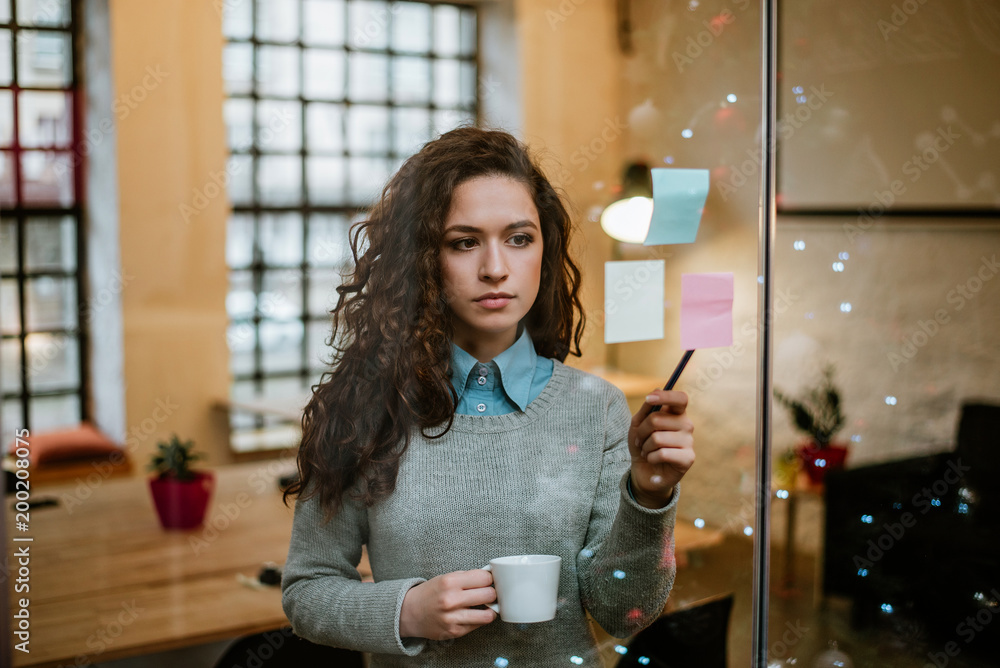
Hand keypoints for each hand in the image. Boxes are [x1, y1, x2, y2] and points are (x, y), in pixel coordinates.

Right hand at [399, 569, 496, 639]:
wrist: (410, 612)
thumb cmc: (431, 593)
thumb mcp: (445, 578)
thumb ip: (466, 577)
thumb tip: (489, 578)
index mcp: (449, 582)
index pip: (484, 578)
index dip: (489, 579)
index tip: (487, 581)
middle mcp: (451, 599)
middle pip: (489, 594)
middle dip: (491, 593)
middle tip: (487, 593)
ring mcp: (453, 618)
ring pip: (488, 615)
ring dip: (489, 610)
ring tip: (485, 606)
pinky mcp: (454, 632)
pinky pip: (477, 626)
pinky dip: (478, 620)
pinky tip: (471, 615)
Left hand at [627, 390, 694, 507]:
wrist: (645, 471)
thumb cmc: (643, 444)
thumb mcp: (638, 424)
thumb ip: (646, 408)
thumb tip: (656, 390)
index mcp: (676, 413)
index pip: (680, 398)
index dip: (665, 396)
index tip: (648, 399)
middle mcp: (686, 425)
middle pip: (657, 418)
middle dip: (641, 431)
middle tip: (640, 440)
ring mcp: (689, 441)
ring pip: (657, 438)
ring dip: (645, 446)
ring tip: (647, 451)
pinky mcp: (688, 458)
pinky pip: (662, 453)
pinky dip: (651, 457)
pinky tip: (653, 460)